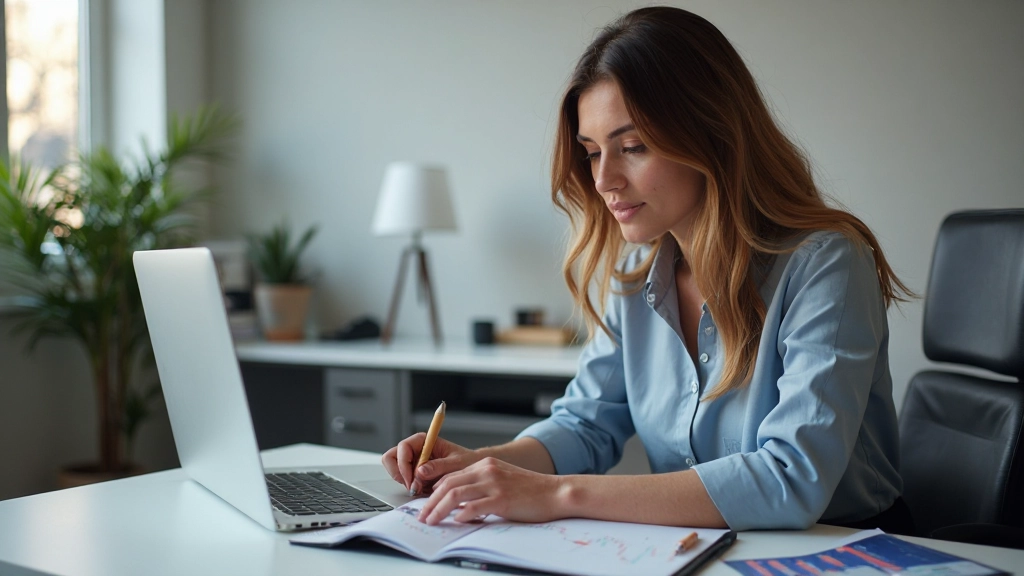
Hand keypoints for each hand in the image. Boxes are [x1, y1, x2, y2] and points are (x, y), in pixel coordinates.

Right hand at [382, 433, 480, 494]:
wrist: (474, 470)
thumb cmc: (467, 461)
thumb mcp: (456, 463)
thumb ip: (438, 467)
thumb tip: (420, 471)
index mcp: (424, 440)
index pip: (403, 447)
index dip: (403, 464)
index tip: (412, 479)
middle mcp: (415, 449)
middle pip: (391, 458)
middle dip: (399, 473)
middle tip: (413, 486)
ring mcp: (413, 462)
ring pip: (394, 470)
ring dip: (405, 481)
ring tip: (422, 488)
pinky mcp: (414, 473)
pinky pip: (403, 480)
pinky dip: (410, 486)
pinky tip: (424, 489)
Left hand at [417, 457, 564, 524]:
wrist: (555, 492)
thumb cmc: (531, 490)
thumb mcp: (503, 479)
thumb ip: (483, 485)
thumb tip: (461, 502)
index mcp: (486, 464)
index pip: (451, 476)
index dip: (434, 491)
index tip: (427, 504)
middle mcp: (487, 470)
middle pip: (448, 484)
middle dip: (430, 501)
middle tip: (423, 515)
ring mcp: (494, 484)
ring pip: (455, 494)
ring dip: (438, 509)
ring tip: (431, 520)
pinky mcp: (502, 499)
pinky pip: (474, 507)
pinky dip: (461, 515)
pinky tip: (456, 522)